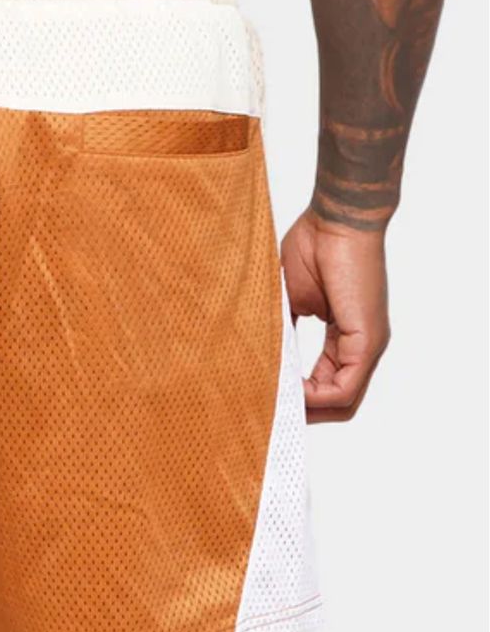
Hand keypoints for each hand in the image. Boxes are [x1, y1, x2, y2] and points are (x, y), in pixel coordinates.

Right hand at [281, 209, 390, 423]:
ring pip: (344, 401)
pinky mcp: (367, 340)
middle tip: (272, 412)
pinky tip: (290, 393)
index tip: (269, 397)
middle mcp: (362, 346)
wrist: (335, 218)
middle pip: (339, 402)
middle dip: (305, 413)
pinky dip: (316, 398)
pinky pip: (344, 388)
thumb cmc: (313, 247)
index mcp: (346, 337)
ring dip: (309, 410)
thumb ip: (283, 331)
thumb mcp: (290, 300)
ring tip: (277, 405)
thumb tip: (261, 357)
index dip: (300, 398)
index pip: (328, 384)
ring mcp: (369, 345)